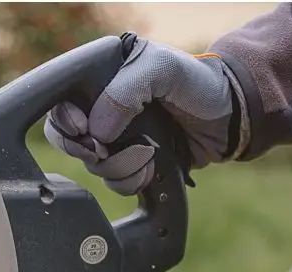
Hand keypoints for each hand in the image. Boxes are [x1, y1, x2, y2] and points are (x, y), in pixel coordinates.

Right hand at [44, 36, 241, 195]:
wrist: (232, 118)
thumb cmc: (200, 84)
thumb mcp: (162, 69)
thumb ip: (125, 91)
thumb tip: (95, 131)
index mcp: (102, 76)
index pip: (60, 100)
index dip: (65, 121)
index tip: (84, 130)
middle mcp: (102, 107)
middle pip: (67, 138)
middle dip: (89, 150)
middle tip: (109, 149)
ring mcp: (115, 136)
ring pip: (90, 164)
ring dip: (116, 167)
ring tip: (146, 157)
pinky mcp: (128, 160)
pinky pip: (111, 181)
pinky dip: (128, 181)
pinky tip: (149, 170)